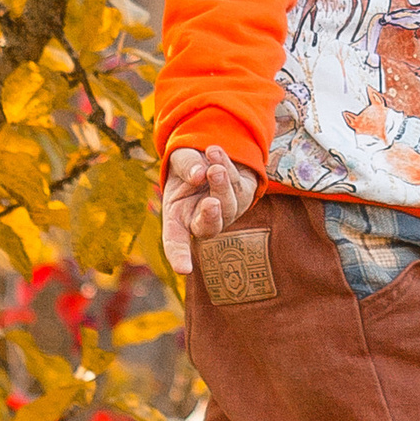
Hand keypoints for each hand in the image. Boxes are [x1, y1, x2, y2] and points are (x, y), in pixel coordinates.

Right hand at [160, 143, 257, 274]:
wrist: (212, 152)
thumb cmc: (188, 164)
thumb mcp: (179, 161)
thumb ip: (185, 165)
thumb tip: (198, 175)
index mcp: (177, 218)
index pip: (176, 241)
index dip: (179, 255)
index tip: (184, 269)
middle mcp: (202, 220)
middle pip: (209, 228)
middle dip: (211, 216)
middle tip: (211, 203)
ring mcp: (226, 211)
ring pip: (228, 205)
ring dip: (221, 184)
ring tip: (212, 163)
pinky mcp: (244, 197)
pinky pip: (238, 185)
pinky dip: (226, 165)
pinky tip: (214, 151)